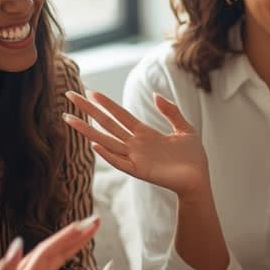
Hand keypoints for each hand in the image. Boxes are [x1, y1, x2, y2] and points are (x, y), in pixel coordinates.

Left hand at [0, 214, 100, 269]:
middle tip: (94, 222)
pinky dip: (64, 257)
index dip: (65, 240)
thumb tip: (17, 245)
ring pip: (52, 256)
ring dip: (71, 243)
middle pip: (51, 249)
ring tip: (90, 230)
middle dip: (72, 235)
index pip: (46, 253)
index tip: (83, 228)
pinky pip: (51, 268)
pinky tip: (75, 251)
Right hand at [64, 89, 210, 198]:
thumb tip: (155, 95)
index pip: (120, 115)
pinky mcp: (140, 171)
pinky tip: (94, 144)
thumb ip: (171, 111)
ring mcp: (136, 158)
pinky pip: (120, 162)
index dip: (106, 103)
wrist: (199, 179)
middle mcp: (136, 144)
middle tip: (69, 96)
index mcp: (145, 134)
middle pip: (107, 124)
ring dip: (87, 130)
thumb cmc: (193, 156)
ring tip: (69, 118)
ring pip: (106, 141)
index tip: (91, 91)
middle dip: (88, 110)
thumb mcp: (184, 128)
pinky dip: (107, 154)